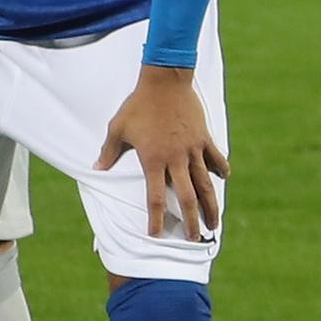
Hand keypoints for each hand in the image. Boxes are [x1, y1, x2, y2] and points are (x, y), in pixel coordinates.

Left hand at [99, 66, 227, 242]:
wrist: (165, 80)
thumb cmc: (138, 104)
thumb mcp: (117, 127)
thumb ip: (108, 152)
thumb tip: (96, 169)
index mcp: (153, 159)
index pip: (154, 197)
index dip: (155, 218)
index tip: (155, 235)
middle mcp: (176, 158)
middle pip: (187, 197)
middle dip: (191, 221)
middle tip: (194, 239)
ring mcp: (194, 149)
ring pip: (206, 184)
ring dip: (211, 206)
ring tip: (214, 224)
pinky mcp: (205, 138)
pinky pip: (216, 159)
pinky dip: (221, 170)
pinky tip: (224, 180)